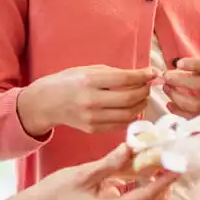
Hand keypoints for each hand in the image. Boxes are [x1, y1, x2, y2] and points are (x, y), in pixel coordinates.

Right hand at [18, 65, 157, 136]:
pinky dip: (131, 116)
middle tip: (148, 85)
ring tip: (143, 96)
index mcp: (89, 81)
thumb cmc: (69, 82)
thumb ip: (114, 73)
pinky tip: (133, 108)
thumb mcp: (88, 70)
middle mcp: (91, 101)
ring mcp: (92, 118)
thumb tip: (142, 75)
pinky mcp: (93, 129)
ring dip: (141, 105)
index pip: (124, 79)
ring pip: (128, 114)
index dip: (143, 76)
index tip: (153, 72)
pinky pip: (120, 124)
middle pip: (129, 98)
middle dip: (144, 91)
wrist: (46, 103)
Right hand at [18, 144, 173, 199]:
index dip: (166, 181)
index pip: (148, 196)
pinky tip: (138, 180)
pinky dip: (144, 199)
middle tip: (168, 166)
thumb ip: (111, 163)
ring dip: (156, 195)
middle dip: (165, 188)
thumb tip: (133, 147)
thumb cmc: (54, 193)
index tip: (177, 166)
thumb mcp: (83, 173)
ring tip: (156, 172)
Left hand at [160, 57, 199, 132]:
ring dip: (177, 97)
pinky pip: (195, 119)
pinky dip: (180, 112)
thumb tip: (175, 67)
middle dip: (180, 80)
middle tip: (166, 77)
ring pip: (197, 105)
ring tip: (166, 89)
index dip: (194, 64)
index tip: (178, 63)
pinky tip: (171, 104)